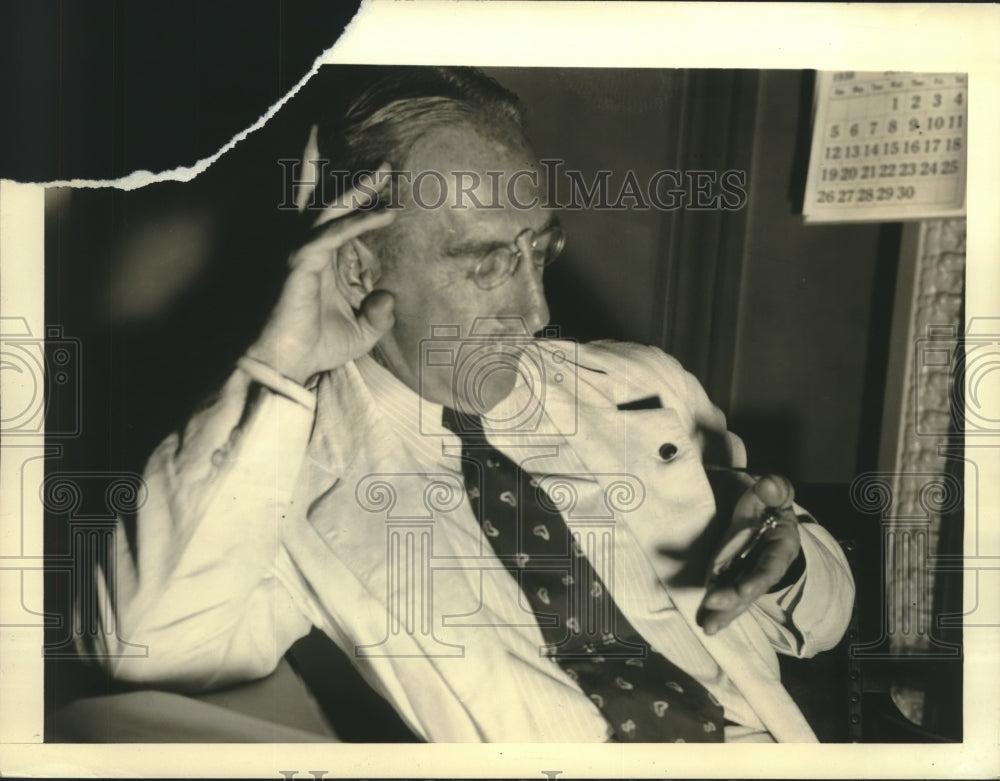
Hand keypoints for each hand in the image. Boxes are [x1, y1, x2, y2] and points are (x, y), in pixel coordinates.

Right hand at [246, 164, 396, 383]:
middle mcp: (311, 250)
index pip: (340, 224)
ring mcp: (303, 252)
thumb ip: (379, 315)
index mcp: (323, 262)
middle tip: (384, 162)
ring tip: (385, 171)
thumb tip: (389, 296)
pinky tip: (385, 214)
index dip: (360, 205)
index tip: (388, 191)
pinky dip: (360, 222)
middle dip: (356, 181)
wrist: (288, 363)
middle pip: (330, 203)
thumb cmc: (316, 347)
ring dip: (359, 189)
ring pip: (331, 208)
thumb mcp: (362, 333)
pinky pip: (335, 233)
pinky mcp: (302, 260)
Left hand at [697, 474, 801, 635]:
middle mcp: (766, 566)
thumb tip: (770, 485)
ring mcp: (749, 574)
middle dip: (734, 598)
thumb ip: (774, 489)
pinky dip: (718, 609)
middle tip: (712, 603)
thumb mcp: (774, 493)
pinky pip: (727, 594)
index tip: (745, 591)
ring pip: (739, 597)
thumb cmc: (770, 504)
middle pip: (752, 586)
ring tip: (708, 627)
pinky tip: (706, 622)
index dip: (758, 579)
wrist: (767, 515)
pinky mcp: (734, 577)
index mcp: (781, 546)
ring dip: (724, 612)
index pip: (770, 565)